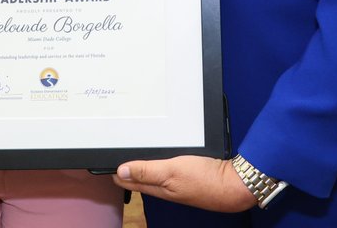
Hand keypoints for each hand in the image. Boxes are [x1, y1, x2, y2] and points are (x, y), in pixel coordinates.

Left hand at [113, 156, 255, 212]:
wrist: (233, 185)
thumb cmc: (205, 181)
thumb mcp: (172, 171)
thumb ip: (147, 170)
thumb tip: (121, 170)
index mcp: (155, 186)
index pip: (126, 178)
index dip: (113, 168)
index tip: (102, 158)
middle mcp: (163, 185)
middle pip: (136, 175)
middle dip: (123, 164)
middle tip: (111, 151)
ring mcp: (174, 181)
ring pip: (151, 170)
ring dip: (140, 161)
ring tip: (128, 150)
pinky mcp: (185, 175)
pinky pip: (165, 167)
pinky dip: (157, 159)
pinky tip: (159, 152)